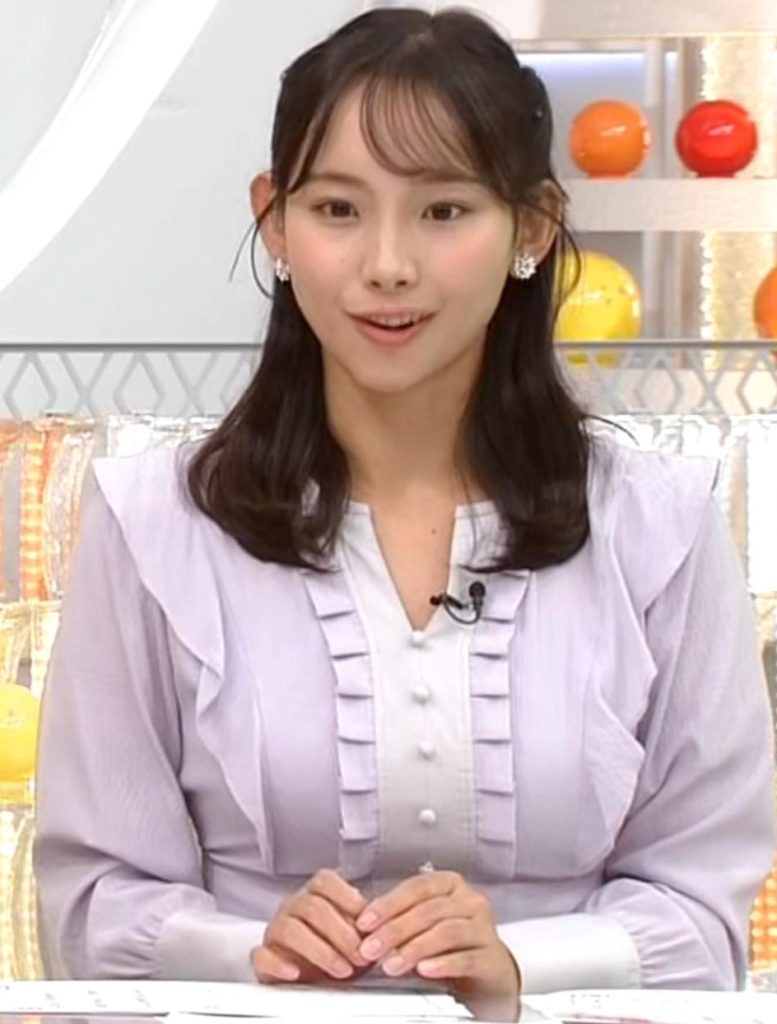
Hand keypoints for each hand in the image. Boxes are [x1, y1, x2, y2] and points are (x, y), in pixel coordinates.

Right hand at [252, 869, 372, 983]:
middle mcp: (292, 906)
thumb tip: (380, 925)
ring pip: (290, 929)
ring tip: (342, 969)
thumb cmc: (333, 949)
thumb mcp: (352, 935)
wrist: (307, 976)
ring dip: (320, 951)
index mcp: (314, 894)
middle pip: (313, 907)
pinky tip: (296, 974)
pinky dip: (278, 964)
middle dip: (342, 933)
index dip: (346, 897)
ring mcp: (275, 929)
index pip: (325, 881)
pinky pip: (262, 955)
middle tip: (360, 955)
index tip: (365, 920)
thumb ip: (361, 925)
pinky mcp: (263, 956)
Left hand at [355, 871, 521, 1020]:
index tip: (364, 922)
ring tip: (391, 965)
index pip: (417, 888)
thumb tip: (364, 926)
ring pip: (446, 932)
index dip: (388, 904)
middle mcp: (470, 900)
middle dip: (394, 930)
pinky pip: (466, 958)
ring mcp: (484, 927)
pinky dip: (442, 964)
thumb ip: (401, 918)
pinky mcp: (492, 957)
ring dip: (414, 948)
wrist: (488, 968)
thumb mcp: (426, 923)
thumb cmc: (451, 941)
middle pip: (429, 910)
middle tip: (370, 949)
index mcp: (450, 884)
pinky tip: (424, 970)